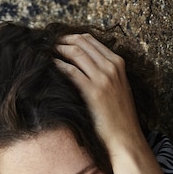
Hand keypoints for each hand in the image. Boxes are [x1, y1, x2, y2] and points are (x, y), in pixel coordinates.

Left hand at [55, 33, 145, 155]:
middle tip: (49, 44)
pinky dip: (59, 65)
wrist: (125, 136)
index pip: (91, 40)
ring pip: (76, 53)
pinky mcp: (94, 92)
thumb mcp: (118, 88)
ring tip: (47, 52)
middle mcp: (111, 67)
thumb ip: (107, 74)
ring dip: (59, 50)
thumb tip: (86, 66)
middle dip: (63, 40)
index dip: (72, 37)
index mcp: (118, 63)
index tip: (59, 41)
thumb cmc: (119, 117)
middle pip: (82, 42)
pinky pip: (72, 71)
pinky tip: (51, 66)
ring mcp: (103, 78)